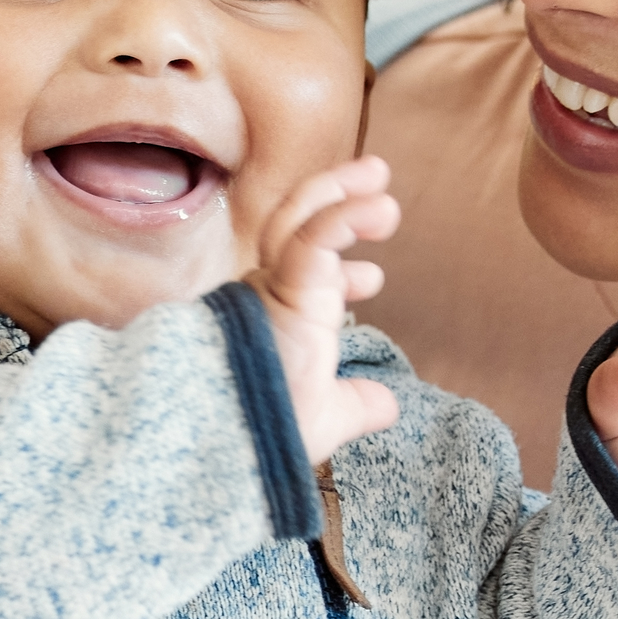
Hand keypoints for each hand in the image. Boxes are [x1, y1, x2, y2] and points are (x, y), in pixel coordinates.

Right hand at [251, 157, 404, 465]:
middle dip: (337, 201)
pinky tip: (378, 206)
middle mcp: (266, 295)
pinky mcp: (283, 285)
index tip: (372, 279)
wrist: (229, 442)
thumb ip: (355, 404)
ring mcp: (271, 286)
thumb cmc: (262, 434)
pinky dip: (348, 213)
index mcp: (274, 322)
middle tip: (377, 184)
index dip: (342, 272)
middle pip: (297, 230)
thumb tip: (388, 404)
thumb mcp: (324, 418)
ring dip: (342, 193)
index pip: (303, 278)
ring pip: (300, 219)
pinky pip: (314, 235)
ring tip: (379, 176)